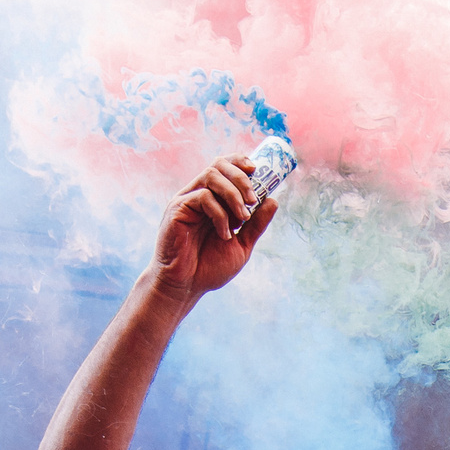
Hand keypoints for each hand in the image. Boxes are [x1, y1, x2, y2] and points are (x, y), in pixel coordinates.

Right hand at [148, 155, 276, 300]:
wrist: (186, 287)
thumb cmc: (209, 268)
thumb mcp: (241, 245)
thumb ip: (255, 224)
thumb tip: (273, 200)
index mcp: (212, 200)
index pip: (224, 167)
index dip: (240, 162)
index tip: (256, 170)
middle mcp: (198, 195)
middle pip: (219, 165)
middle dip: (241, 178)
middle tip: (253, 200)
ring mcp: (186, 201)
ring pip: (211, 176)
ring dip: (233, 194)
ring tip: (242, 218)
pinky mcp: (177, 209)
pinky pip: (203, 197)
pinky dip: (220, 214)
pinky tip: (224, 234)